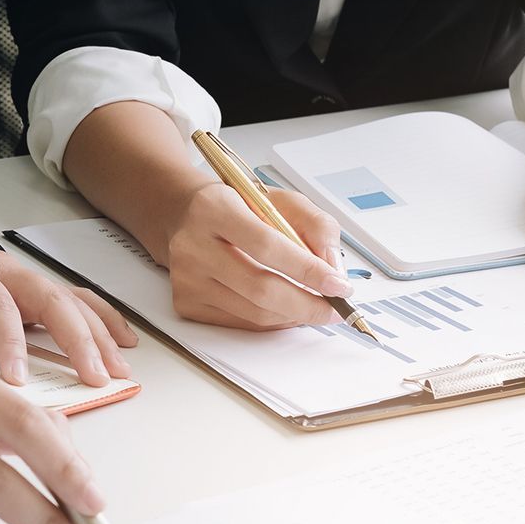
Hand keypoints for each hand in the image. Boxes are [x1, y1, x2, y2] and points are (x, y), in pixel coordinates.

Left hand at [0, 215, 135, 385]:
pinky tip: (123, 340)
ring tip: (118, 369)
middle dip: (78, 339)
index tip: (18, 378)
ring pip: (70, 300)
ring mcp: (20, 275)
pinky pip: (74, 299)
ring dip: (99, 334)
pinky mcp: (28, 286)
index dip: (10, 341)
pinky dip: (102, 318)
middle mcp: (1, 268)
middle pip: (50, 299)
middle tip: (95, 377)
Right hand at [160, 181, 351, 328]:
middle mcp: (193, 245)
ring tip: (314, 306)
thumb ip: (316, 226)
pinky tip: (286, 308)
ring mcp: (186, 278)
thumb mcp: (280, 200)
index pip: (267, 246)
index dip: (307, 270)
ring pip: (254, 313)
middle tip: (334, 307)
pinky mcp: (186, 302)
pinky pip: (241, 323)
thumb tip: (333, 270)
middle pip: (260, 288)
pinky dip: (273, 321)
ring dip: (293, 315)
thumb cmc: (236, 207)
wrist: (186, 216)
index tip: (338, 285)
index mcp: (215, 209)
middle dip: (307, 304)